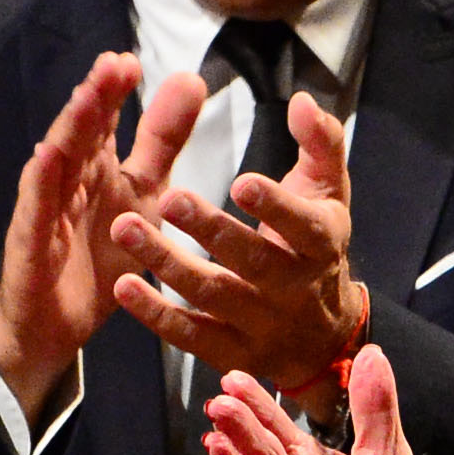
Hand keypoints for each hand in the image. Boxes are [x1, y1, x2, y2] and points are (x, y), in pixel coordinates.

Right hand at [0, 52, 204, 425]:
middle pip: (81, 134)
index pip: (104, 123)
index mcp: (96, 169)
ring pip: (56, 164)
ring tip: (85, 98)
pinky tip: (45, 157)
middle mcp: (68, 182)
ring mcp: (45, 211)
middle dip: (96, 98)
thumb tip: (191, 79)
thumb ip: (162, 141)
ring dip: (69, 131)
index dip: (114, 92)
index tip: (132, 61)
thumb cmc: (96, 255)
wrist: (56, 327)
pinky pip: (37, 212)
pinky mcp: (31, 245)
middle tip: (115, 64)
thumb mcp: (143, 196)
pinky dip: (40, 184)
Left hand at [114, 90, 368, 394]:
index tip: (241, 182)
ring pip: (212, 296)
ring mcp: (261, 326)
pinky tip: (124, 285)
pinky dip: (156, 315)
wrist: (323, 337)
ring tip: (125, 227)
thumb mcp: (329, 193)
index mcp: (320, 245)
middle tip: (169, 198)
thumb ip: (320, 143)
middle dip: (210, 231)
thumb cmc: (316, 246)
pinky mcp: (231, 353)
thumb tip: (303, 101)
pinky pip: (191, 336)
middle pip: (251, 261)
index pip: (302, 226)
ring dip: (167, 263)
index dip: (274, 208)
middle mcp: (294, 290)